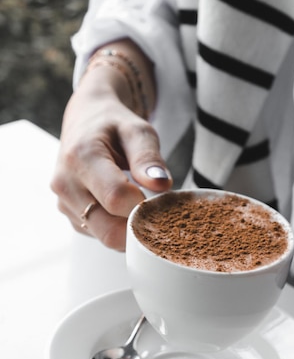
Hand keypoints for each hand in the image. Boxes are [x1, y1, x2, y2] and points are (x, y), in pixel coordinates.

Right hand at [51, 63, 171, 250]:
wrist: (85, 121)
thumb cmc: (114, 125)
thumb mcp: (137, 130)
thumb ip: (148, 157)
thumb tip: (161, 185)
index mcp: (81, 157)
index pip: (116, 198)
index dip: (145, 205)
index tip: (163, 198)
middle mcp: (66, 184)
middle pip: (109, 230)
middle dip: (140, 227)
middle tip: (159, 212)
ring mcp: (64, 203)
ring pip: (106, 237)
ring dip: (130, 230)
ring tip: (142, 205)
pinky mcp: (70, 216)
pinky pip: (100, 235)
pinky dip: (119, 229)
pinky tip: (126, 208)